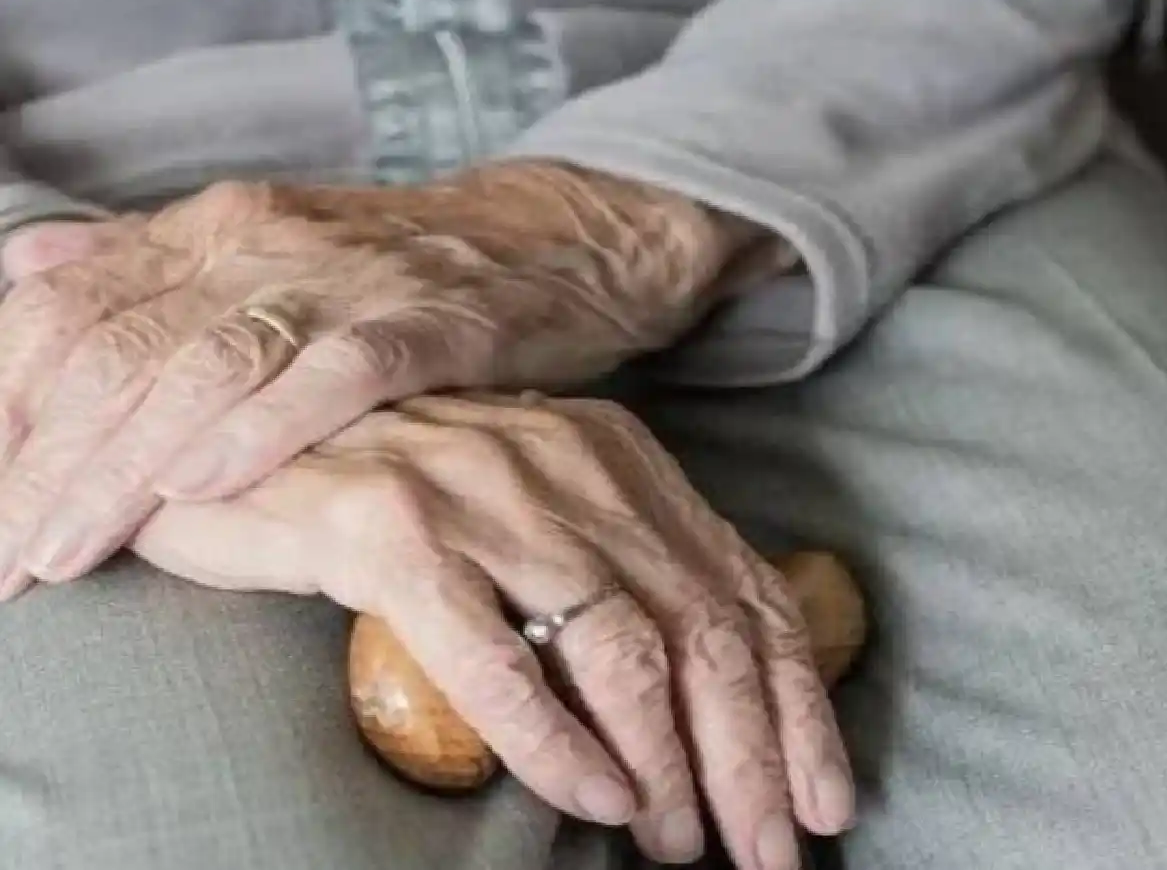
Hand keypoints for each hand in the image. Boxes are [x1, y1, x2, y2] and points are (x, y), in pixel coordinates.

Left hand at [0, 163, 761, 597]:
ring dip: (125, 465)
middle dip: (45, 465)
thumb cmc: (396, 271)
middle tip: (6, 562)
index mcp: (210, 231)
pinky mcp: (430, 321)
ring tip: (66, 551)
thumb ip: (146, 265)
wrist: (547, 239)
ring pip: (208, 367)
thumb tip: (25, 270)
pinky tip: (198, 484)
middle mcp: (263, 244)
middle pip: (119, 353)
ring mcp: (348, 281)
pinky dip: (263, 427)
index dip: (5, 411)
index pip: (68, 315)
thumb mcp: (263, 250)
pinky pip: (337, 374)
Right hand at [130, 392, 854, 868]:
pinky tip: (593, 796)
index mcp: (614, 456)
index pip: (741, 588)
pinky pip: (497, 658)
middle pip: (699, 626)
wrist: (242, 440)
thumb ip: (613, 566)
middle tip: (765, 852)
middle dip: (749, 756)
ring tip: (680, 843)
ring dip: (666, 762)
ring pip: (618, 645)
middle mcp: (563, 462)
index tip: (821, 798)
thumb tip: (701, 684)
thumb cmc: (395, 497)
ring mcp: (480, 491)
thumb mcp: (534, 512)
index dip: (796, 704)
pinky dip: (555, 741)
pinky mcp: (391, 533)